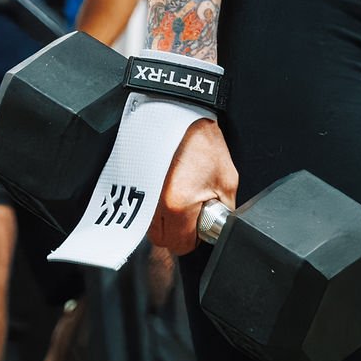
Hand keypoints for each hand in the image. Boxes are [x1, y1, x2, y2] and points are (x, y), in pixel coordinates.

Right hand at [150, 118, 238, 254]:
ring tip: (179, 196)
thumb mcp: (226, 180)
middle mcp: (155, 205)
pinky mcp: (134, 185)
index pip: (182, 246)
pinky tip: (167, 190)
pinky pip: (143, 211)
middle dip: (178, 232)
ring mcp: (141, 195)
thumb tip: (218, 228)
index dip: (194, 237)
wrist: (179, 114)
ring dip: (165, 221)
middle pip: (162, 241)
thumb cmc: (201, 142)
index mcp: (179, 205)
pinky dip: (154, 208)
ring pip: (150, 227)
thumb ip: (224, 210)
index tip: (198, 223)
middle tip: (190, 211)